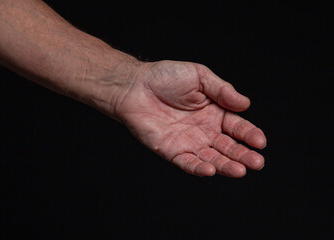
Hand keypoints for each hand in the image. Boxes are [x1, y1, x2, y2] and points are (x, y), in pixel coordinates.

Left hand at [115, 60, 266, 176]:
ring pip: (211, 158)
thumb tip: (246, 104)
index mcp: (215, 112)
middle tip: (256, 162)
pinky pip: (187, 162)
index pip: (237, 127)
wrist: (135, 85)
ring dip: (226, 166)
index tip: (260, 141)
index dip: (249, 134)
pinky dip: (198, 168)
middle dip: (243, 155)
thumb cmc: (166, 77)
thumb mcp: (199, 76)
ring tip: (240, 170)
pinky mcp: (171, 150)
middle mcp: (205, 130)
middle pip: (228, 146)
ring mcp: (189, 142)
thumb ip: (222, 90)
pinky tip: (210, 170)